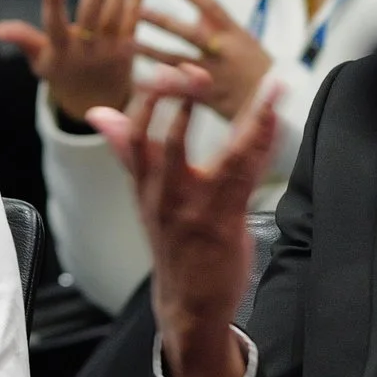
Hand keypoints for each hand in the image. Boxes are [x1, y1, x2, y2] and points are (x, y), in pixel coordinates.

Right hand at [0, 0, 145, 123]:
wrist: (96, 101)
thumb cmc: (61, 72)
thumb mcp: (39, 61)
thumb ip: (23, 40)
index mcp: (61, 52)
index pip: (54, 27)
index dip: (53, 6)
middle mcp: (87, 51)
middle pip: (92, 16)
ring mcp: (111, 49)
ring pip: (116, 12)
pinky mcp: (129, 48)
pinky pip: (133, 19)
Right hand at [86, 76, 281, 376]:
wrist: (188, 305)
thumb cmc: (171, 243)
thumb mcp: (142, 197)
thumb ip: (126, 151)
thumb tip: (98, 114)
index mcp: (145, 185)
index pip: (134, 133)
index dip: (149, 99)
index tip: (167, 71)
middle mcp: (166, 196)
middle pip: (165, 141)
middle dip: (178, 101)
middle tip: (195, 72)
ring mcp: (196, 211)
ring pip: (222, 158)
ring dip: (250, 120)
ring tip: (267, 90)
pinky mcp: (226, 224)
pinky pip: (249, 178)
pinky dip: (265, 147)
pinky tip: (278, 123)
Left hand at [140, 0, 274, 119]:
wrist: (272, 101)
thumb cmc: (257, 66)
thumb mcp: (244, 39)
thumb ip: (218, 25)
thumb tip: (196, 6)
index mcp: (234, 33)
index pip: (211, 6)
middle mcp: (222, 51)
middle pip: (188, 33)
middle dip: (162, 21)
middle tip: (138, 9)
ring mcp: (213, 74)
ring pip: (176, 61)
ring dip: (150, 52)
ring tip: (127, 43)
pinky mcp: (206, 96)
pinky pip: (178, 91)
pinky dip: (158, 88)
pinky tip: (137, 83)